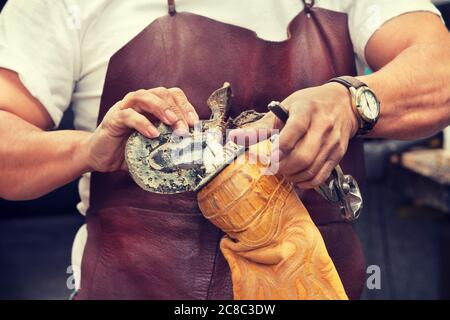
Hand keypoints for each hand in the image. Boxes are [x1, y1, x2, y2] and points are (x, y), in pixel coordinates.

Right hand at [80, 87, 198, 172]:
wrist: (100, 156)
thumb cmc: (128, 150)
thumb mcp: (153, 147)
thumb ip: (169, 146)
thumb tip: (192, 155)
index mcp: (152, 106)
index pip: (173, 95)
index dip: (186, 106)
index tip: (194, 123)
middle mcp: (140, 102)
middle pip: (162, 93)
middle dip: (177, 109)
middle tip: (185, 128)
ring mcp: (125, 108)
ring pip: (145, 97)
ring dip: (162, 108)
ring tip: (172, 123)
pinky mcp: (114, 118)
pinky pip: (128, 115)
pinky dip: (142, 123)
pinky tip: (152, 134)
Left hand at [229, 83, 357, 188]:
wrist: (344, 103)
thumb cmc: (309, 104)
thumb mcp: (285, 107)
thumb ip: (261, 126)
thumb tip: (233, 137)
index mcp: (306, 110)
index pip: (294, 130)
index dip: (280, 148)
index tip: (267, 158)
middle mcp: (322, 126)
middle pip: (303, 156)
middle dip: (283, 167)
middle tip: (273, 168)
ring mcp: (332, 142)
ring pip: (311, 168)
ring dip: (293, 176)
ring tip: (283, 173)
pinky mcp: (338, 154)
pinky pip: (321, 175)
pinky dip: (306, 182)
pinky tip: (296, 179)